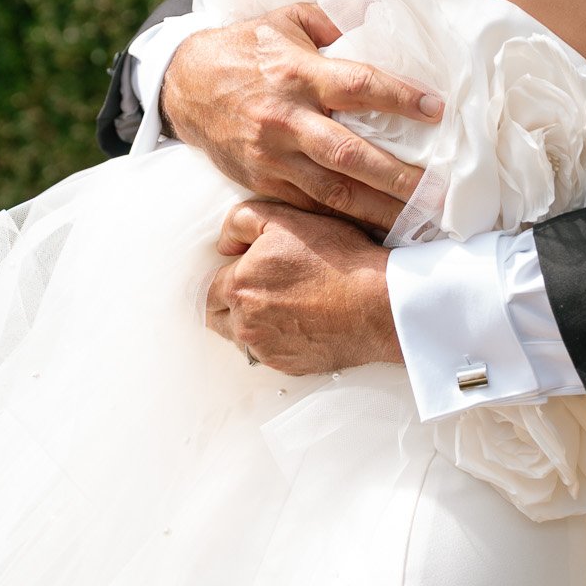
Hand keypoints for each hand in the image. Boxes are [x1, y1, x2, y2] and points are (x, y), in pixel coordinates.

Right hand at [161, 3, 440, 230]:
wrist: (183, 85)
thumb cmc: (246, 47)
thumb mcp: (288, 18)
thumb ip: (337, 18)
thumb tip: (387, 7)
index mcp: (297, 74)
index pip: (357, 86)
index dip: (399, 97)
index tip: (438, 108)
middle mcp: (285, 119)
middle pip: (350, 155)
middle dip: (399, 176)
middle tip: (443, 191)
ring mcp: (272, 157)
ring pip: (333, 193)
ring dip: (380, 210)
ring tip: (423, 220)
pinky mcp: (261, 183)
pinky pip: (309, 208)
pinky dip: (345, 221)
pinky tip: (379, 229)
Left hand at [205, 199, 399, 374]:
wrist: (377, 304)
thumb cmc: (337, 260)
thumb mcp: (286, 219)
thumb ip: (241, 222)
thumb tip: (223, 244)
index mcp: (239, 286)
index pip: (207, 288)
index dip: (226, 276)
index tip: (247, 270)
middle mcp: (245, 323)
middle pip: (217, 317)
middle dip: (229, 303)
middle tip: (260, 288)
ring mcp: (265, 348)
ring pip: (241, 337)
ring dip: (251, 323)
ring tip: (283, 304)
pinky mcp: (287, 365)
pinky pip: (267, 353)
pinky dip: (275, 340)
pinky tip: (299, 322)